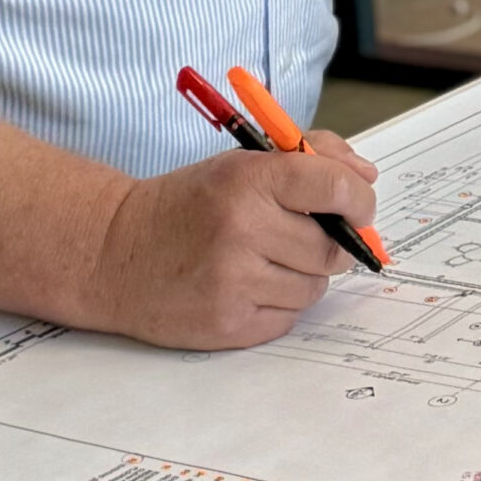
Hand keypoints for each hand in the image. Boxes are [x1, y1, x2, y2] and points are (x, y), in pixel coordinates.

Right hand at [88, 135, 381, 349]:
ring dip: (304, 275)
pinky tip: (249, 286)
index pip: (335, 187)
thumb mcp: (243, 162)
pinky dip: (280, 304)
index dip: (359, 199)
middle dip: (332, 242)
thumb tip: (366, 176)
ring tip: (267, 260)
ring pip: (314, 287)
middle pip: (332, 246)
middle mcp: (243, 229)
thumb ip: (311, 155)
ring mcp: (234, 281)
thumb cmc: (189, 204)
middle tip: (309, 235)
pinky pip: (288, 318)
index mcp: (250, 179)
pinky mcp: (227, 324)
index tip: (359, 205)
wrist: (114, 253)